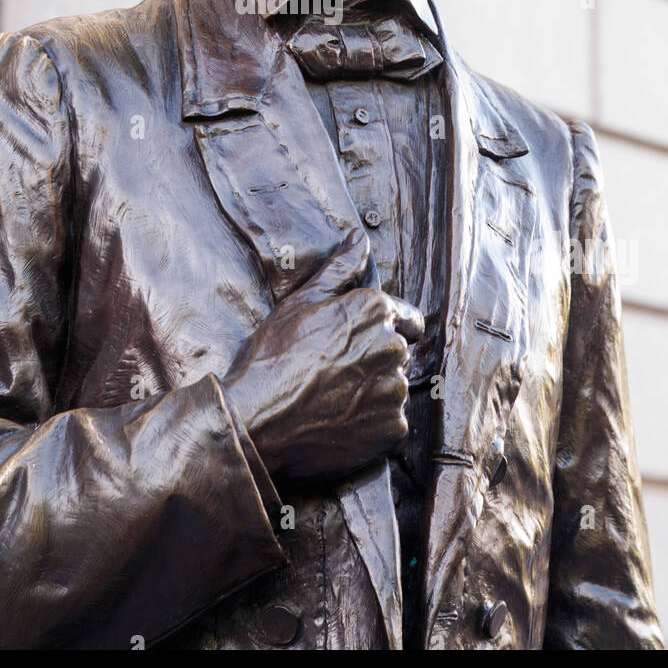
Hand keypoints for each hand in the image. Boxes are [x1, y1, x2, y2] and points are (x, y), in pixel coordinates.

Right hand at [222, 230, 423, 482]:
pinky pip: (390, 423)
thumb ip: (340, 267)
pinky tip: (339, 421)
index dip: (385, 327)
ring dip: (373, 392)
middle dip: (374, 359)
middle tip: (334, 370)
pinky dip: (372, 424)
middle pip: (397, 353)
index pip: (409, 318)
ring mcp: (394, 391)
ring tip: (333, 397)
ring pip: (394, 387)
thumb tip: (360, 238)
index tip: (360, 340)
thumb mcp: (302, 300)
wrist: (257, 418)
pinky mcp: (391, 429)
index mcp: (376, 311)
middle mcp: (393, 347)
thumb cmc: (274, 355)